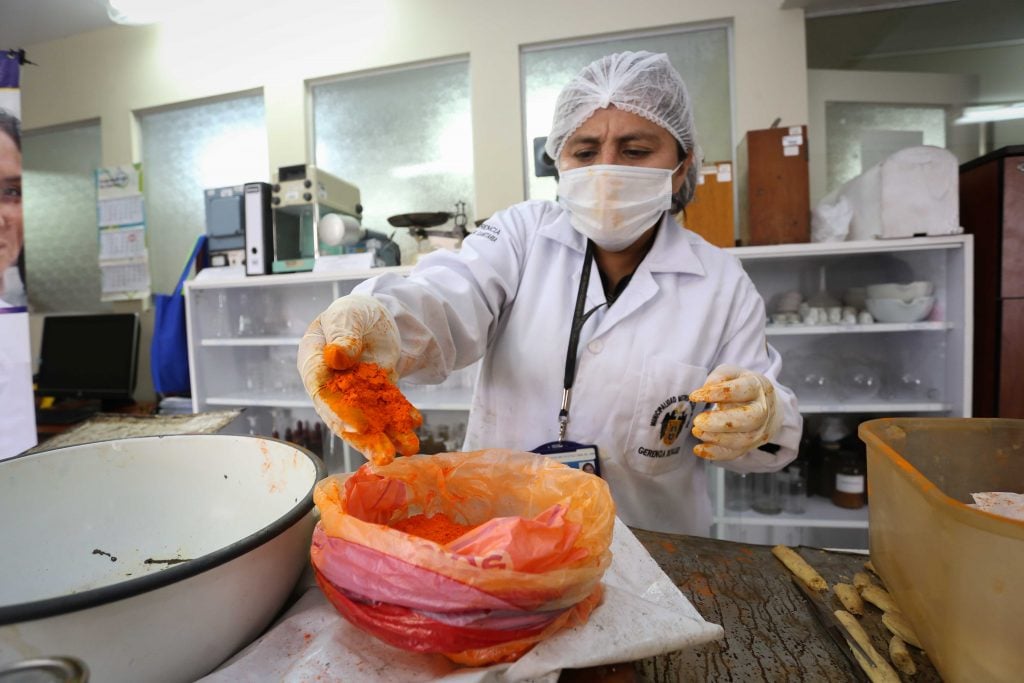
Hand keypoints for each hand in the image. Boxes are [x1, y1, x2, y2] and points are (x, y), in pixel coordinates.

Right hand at [298, 294, 418, 463]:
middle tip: (384, 457)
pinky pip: (389, 408)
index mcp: (315, 365)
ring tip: (408, 448)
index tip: (359, 427)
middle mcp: (333, 386)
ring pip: (370, 419)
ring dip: (387, 436)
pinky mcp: (378, 393)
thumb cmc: (350, 314)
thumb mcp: (345, 316)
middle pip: (346, 417)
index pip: (323, 392)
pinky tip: (416, 424)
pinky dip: (402, 418)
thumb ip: (342, 336)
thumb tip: (336, 356)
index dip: (339, 412)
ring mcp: (356, 394)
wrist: (371, 316)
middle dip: (366, 438)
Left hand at [688, 365, 781, 460]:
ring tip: (697, 431)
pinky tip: (699, 448)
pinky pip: (736, 453)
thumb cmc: (743, 386)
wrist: (766, 405)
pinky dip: (716, 453)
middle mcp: (763, 410)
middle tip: (698, 420)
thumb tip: (707, 388)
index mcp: (758, 387)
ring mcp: (760, 431)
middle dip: (721, 422)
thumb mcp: (733, 373)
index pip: (740, 390)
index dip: (716, 394)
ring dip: (716, 438)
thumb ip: (719, 376)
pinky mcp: (751, 445)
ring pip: (743, 440)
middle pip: (749, 420)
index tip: (694, 396)